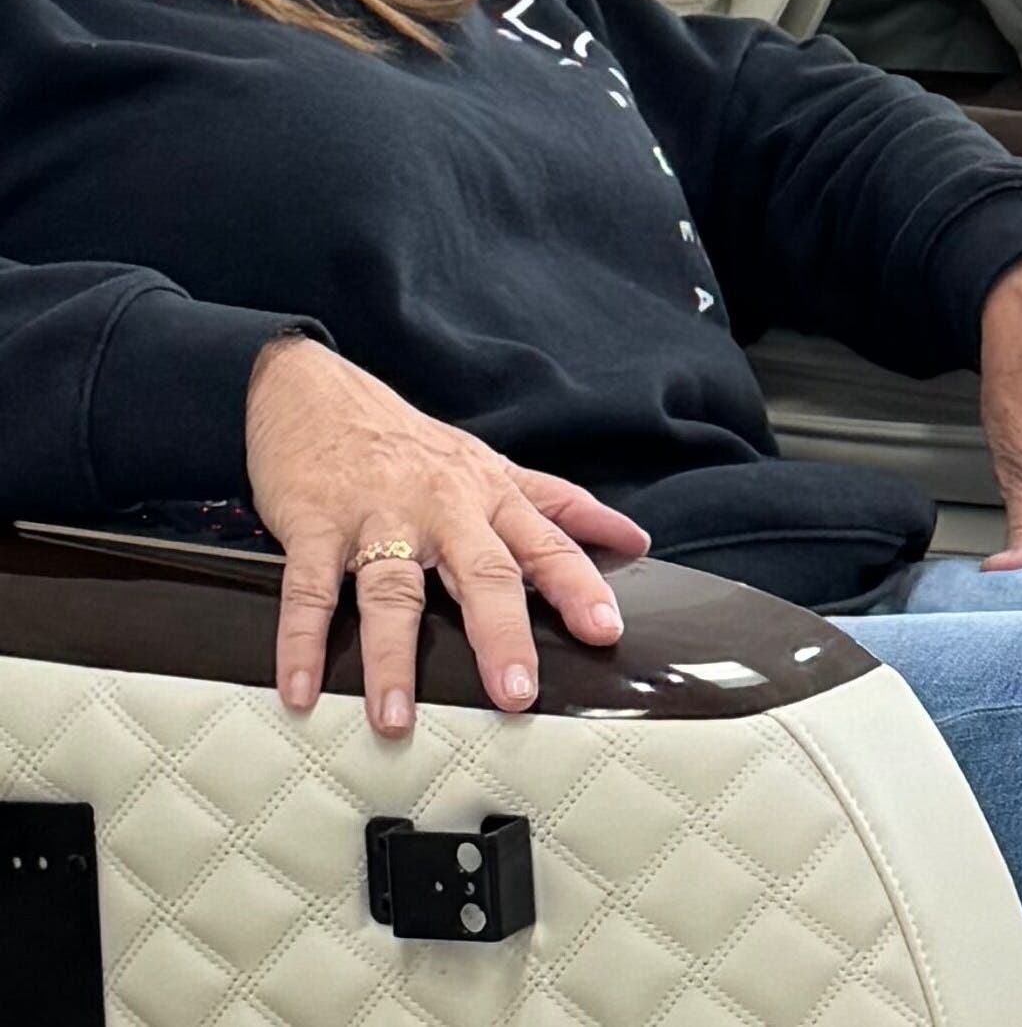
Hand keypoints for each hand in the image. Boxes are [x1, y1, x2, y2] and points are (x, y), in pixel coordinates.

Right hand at [245, 335, 645, 733]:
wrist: (316, 391)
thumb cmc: (413, 444)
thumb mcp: (495, 467)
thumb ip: (562, 506)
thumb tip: (633, 539)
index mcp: (490, 495)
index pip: (547, 544)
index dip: (579, 585)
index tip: (606, 630)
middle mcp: (442, 506)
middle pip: (481, 572)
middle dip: (502, 634)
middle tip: (517, 694)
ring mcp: (377, 516)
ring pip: (392, 591)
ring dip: (392, 659)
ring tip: (396, 719)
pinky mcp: (314, 524)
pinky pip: (309, 591)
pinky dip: (301, 642)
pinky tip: (300, 690)